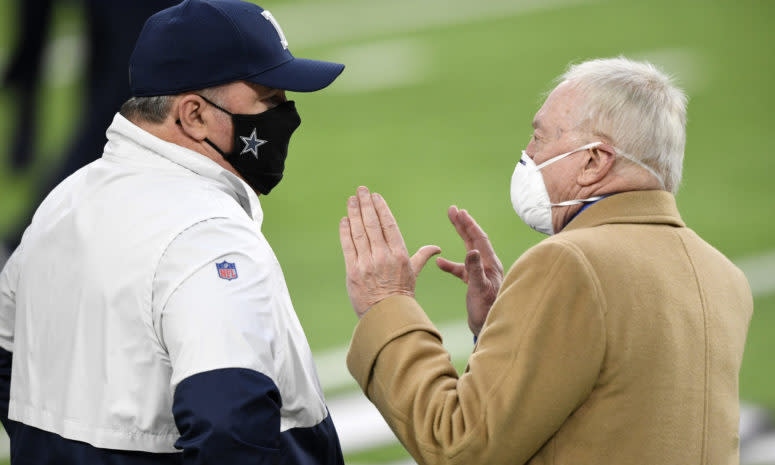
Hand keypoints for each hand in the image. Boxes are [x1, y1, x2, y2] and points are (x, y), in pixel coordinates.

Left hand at [339, 186, 440, 317]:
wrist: (388, 316)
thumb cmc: (402, 294)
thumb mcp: (414, 274)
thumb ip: (422, 256)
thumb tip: (436, 248)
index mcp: (399, 254)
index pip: (389, 225)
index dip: (381, 208)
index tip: (375, 196)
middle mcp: (383, 256)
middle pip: (372, 224)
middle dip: (366, 204)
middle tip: (361, 190)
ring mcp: (367, 263)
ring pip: (359, 232)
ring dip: (354, 213)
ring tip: (351, 200)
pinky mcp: (353, 271)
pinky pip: (348, 246)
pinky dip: (346, 231)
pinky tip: (344, 220)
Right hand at [436, 206, 503, 336]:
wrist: (489, 328)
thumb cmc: (486, 310)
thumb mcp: (479, 289)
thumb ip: (474, 270)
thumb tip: (471, 250)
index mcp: (490, 264)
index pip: (479, 238)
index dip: (469, 224)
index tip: (459, 211)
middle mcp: (488, 266)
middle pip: (475, 239)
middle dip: (464, 224)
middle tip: (453, 209)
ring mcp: (482, 274)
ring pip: (469, 250)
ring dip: (460, 236)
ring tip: (453, 222)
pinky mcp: (476, 283)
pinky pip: (462, 269)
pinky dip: (451, 264)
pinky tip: (440, 263)